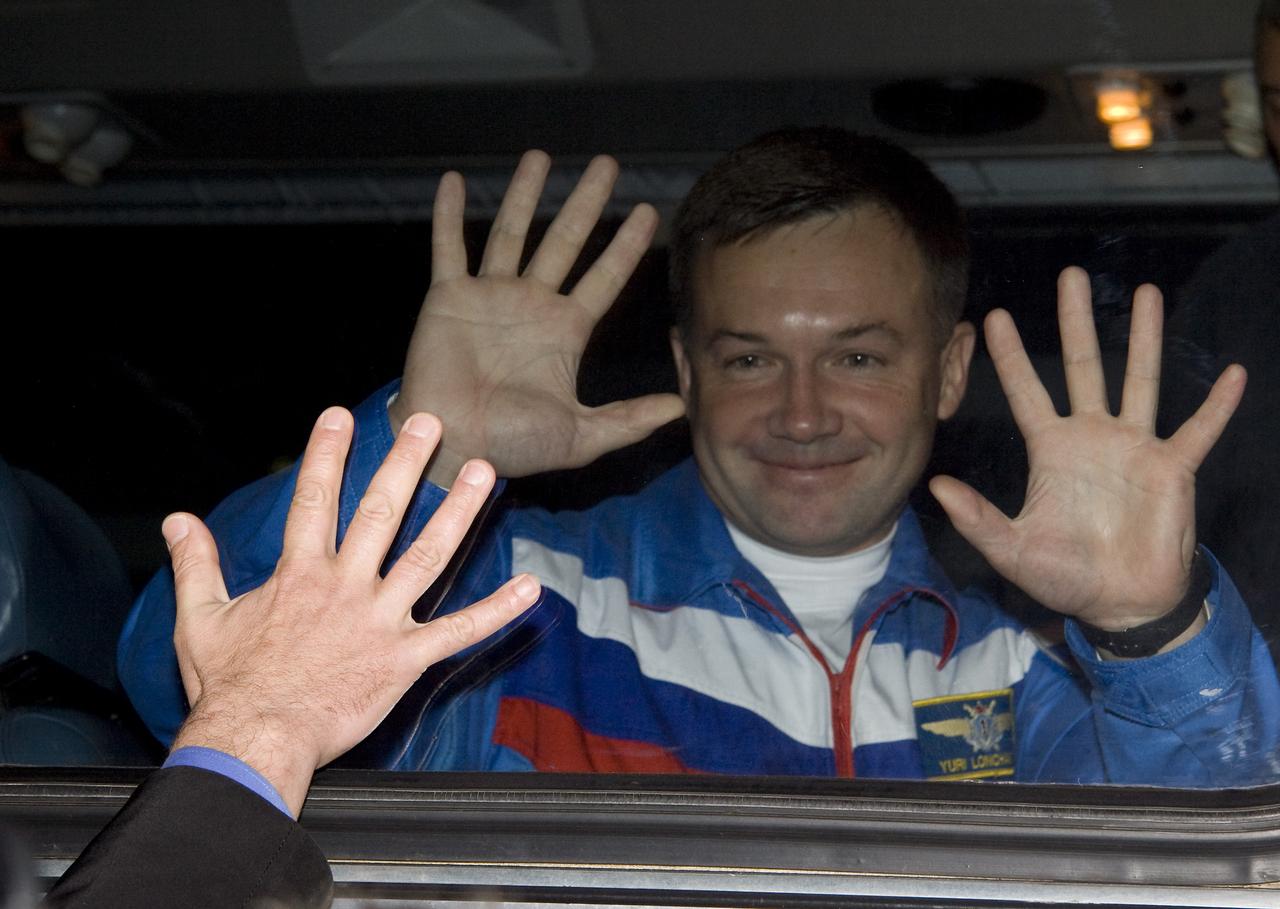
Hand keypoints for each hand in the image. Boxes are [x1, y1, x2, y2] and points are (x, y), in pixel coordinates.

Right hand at [165, 406, 539, 814]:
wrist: (256, 739)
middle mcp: (345, 587)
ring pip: (427, 556)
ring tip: (483, 473)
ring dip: (458, 512)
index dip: (326, 454)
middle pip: (380, 512)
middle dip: (405, 463)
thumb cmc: (229, 685)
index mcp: (299, 574)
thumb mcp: (201, 618)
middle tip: (430, 422)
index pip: (314, 499)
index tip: (340, 415)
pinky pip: (458, 631)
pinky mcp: (404, 660)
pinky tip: (529, 589)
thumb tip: (177, 520)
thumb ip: (195, 565)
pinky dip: (496, 611)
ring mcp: (380, 621)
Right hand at [390, 150, 685, 486]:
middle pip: (565, 241)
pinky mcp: (448, 298)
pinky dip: (449, 216)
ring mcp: (489, 297)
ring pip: (512, 233)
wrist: (453, 447)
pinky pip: (449, 248)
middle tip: (606, 164)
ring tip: (540, 156)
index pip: (604, 277)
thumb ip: (629, 419)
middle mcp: (530, 305)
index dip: (626, 247)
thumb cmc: (513, 446)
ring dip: (524, 195)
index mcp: (564, 332)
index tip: (649, 213)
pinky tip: (455, 182)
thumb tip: (681, 407)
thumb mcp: (581, 435)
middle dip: (585, 203)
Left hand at [930, 266, 1245, 632]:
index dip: (1009, 357)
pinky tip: (1235, 374)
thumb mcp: (1012, 549)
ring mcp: (1135, 447)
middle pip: (1083, 366)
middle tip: (1071, 275)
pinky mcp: (1173, 468)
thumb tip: (937, 485)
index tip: (993, 316)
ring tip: (1147, 292)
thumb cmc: (1064, 576)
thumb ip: (977, 518)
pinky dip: (1217, 405)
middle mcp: (1092, 437)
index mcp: (1051, 451)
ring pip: (1140, 380)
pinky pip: (1199, 431)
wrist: (1120, 603)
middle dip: (1075, 323)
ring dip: (1146, 337)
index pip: (1026, 392)